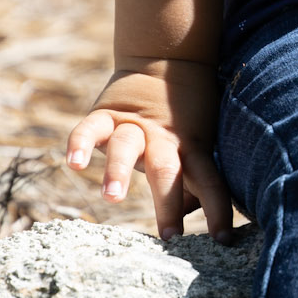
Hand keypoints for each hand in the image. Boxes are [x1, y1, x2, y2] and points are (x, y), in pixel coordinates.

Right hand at [65, 58, 234, 242]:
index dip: (218, 210)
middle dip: (168, 203)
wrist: (168, 56)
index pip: (210, 181)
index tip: (224, 242)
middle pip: (168, 169)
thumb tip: (192, 212)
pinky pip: (89, 128)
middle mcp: (163, 138)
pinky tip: (73, 163)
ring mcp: (133, 125)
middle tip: (170, 235)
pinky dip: (80, 144)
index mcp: (192, 146)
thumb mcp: (199, 143)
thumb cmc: (188, 113)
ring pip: (126, 147)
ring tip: (113, 198)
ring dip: (119, 172)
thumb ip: (195, 182)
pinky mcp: (105, 114)